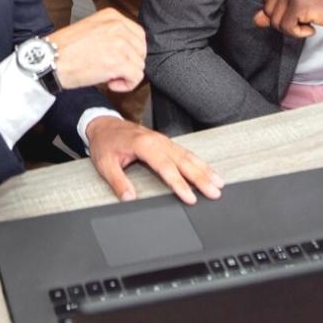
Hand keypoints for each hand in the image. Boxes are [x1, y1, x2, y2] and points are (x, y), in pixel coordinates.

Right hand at [50, 8, 146, 91]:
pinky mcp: (120, 62)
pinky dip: (126, 85)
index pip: (138, 35)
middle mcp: (118, 26)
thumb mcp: (91, 29)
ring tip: (107, 77)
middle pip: (141, 50)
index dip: (131, 52)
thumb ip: (111, 33)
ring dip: (126, 75)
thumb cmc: (64, 49)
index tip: (118, 60)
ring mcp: (121, 43)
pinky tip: (110, 84)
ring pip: (139, 65)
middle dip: (130, 64)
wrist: (49, 60)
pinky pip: (136, 77)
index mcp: (112, 16)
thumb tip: (128, 49)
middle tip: (112, 70)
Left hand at [85, 116, 223, 203]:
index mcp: (143, 145)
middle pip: (183, 161)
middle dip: (201, 177)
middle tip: (215, 192)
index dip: (179, 183)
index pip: (166, 167)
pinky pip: (185, 151)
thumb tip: (129, 198)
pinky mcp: (165, 141)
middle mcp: (157, 141)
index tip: (191, 197)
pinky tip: (207, 170)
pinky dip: (199, 162)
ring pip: (188, 155)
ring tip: (218, 182)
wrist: (103, 124)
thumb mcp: (105, 164)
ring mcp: (163, 140)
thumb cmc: (105, 143)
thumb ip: (118, 182)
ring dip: (204, 169)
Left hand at [253, 0, 322, 37]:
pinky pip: (286, 28)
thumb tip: (256, 20)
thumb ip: (277, 8)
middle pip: (268, 10)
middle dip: (283, 21)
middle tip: (304, 19)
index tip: (298, 11)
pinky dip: (299, 33)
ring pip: (275, 21)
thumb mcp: (299, 0)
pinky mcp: (300, 3)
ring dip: (292, 29)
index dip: (278, 10)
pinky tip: (312, 26)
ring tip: (308, 21)